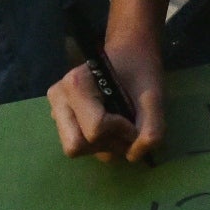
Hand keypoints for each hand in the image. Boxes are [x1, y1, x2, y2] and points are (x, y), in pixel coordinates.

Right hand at [47, 38, 165, 162]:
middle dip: (107, 144)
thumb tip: (133, 156)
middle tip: (126, 128)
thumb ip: (151, 129)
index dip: (121, 131)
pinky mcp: (60, 118)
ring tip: (120, 126)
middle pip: (77, 145)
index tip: (134, 118)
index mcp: (76, 84)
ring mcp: (55, 108)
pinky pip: (77, 143)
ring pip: (76, 148)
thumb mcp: (154, 96)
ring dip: (104, 146)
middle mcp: (58, 97)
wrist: (129, 53)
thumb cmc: (139, 69)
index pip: (95, 129)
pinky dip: (97, 143)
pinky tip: (110, 125)